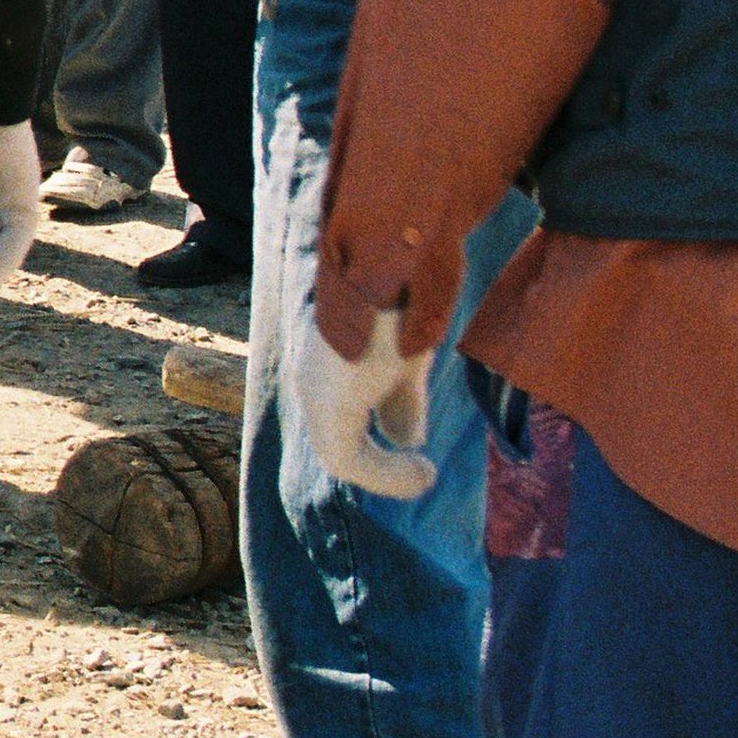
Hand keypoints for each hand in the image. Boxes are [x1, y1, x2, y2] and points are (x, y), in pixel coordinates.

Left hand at [301, 294, 441, 498]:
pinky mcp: (329, 402)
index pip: (341, 422)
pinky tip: (421, 470)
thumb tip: (408, 441)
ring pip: (339, 453)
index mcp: (327, 369)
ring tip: (423, 476)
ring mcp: (316, 390)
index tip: (419, 457)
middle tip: (422, 473)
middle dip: (377, 467)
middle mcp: (314, 381)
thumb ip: (401, 400)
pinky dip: (385, 473)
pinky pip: (345, 457)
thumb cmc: (403, 300)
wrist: (396, 261)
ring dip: (385, 474)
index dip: (377, 449)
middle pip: (336, 440)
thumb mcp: (405, 359)